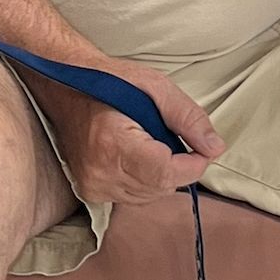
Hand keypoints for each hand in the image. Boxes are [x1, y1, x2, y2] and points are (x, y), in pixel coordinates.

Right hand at [39, 60, 222, 205]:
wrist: (65, 89)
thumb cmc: (109, 82)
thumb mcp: (154, 86)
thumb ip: (188, 117)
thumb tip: (214, 148)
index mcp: (113, 142)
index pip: (166, 173)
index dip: (193, 164)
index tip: (201, 148)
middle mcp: (100, 171)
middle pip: (161, 187)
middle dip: (178, 167)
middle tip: (170, 137)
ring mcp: (93, 185)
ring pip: (150, 195)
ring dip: (161, 174)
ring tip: (149, 144)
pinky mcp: (90, 192)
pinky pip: (133, 197)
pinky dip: (144, 180)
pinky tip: (136, 157)